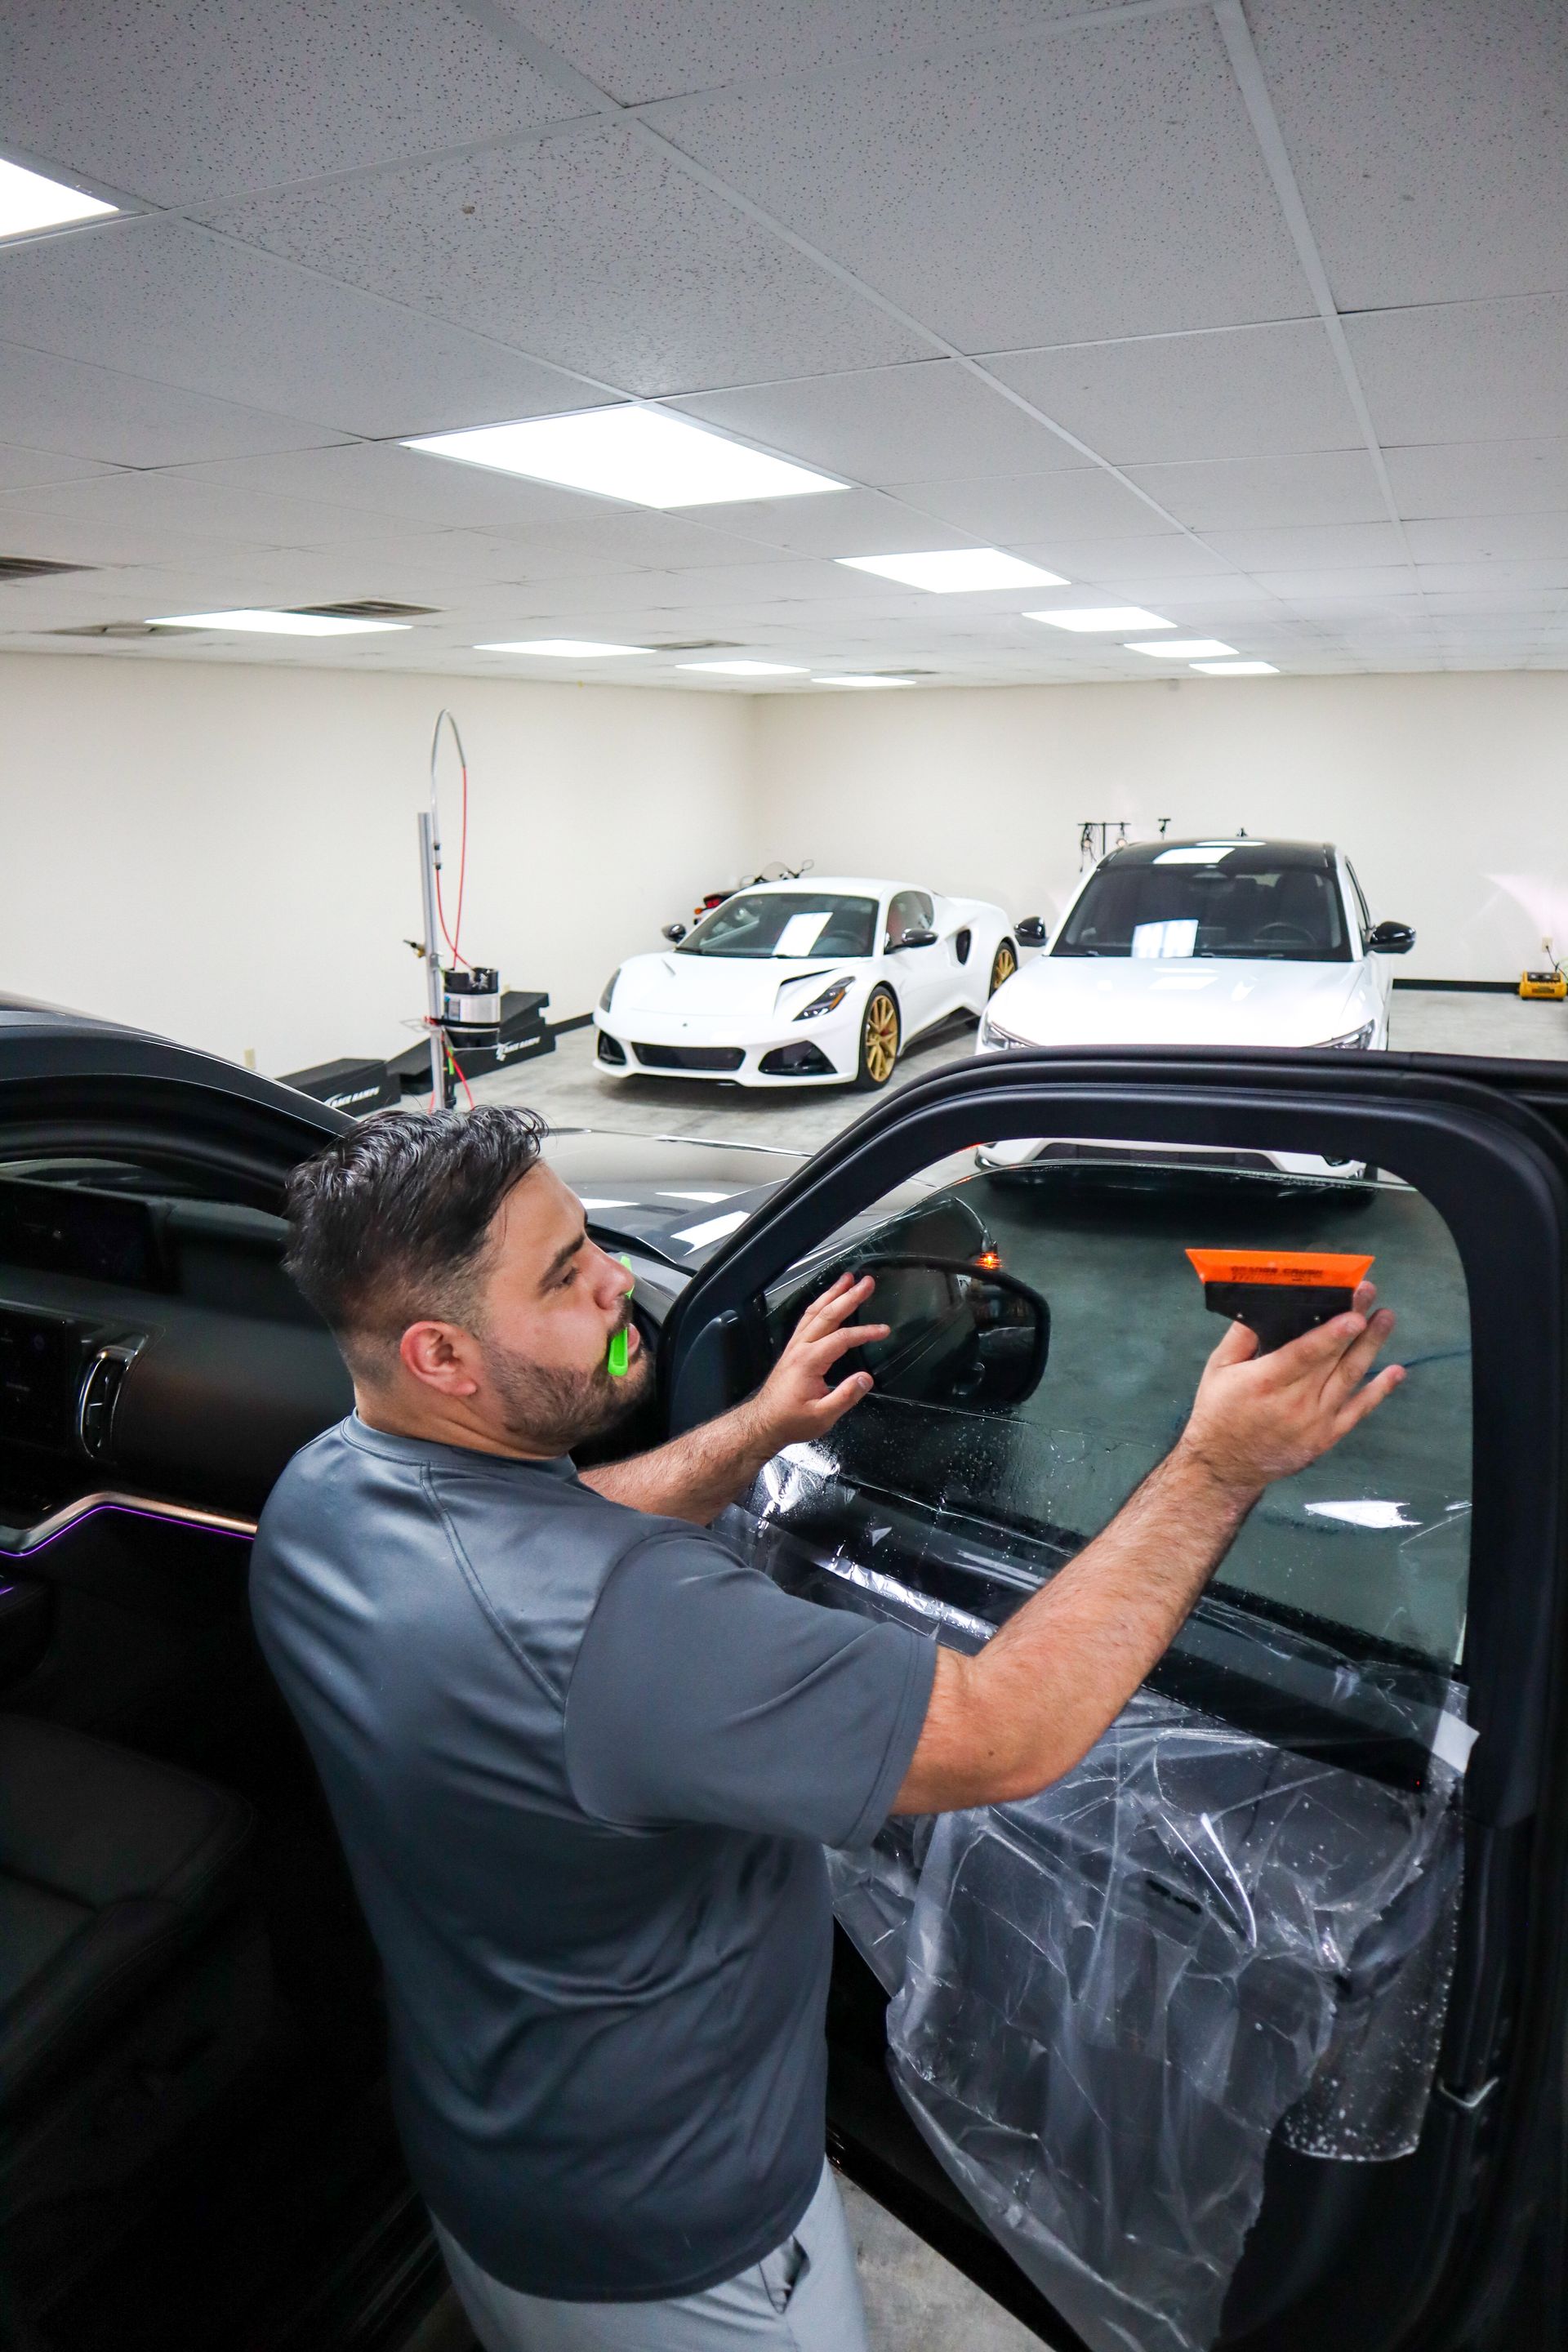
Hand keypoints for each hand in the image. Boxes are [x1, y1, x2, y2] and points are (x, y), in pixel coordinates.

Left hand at [748, 1273, 890, 1449]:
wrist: (764, 1423)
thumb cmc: (792, 1421)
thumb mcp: (823, 1416)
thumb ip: (845, 1397)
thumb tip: (866, 1378)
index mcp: (809, 1361)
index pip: (842, 1338)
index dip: (865, 1333)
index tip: (884, 1330)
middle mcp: (801, 1347)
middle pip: (827, 1314)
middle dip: (848, 1296)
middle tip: (867, 1281)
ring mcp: (795, 1346)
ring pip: (814, 1312)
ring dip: (832, 1293)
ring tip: (847, 1278)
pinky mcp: (793, 1349)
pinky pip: (807, 1319)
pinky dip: (819, 1305)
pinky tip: (827, 1299)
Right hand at [1178, 1280, 1403, 1496]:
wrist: (1225, 1466)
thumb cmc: (1219, 1410)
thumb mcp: (1218, 1369)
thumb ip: (1241, 1336)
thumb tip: (1264, 1304)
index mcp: (1266, 1381)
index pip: (1305, 1354)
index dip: (1332, 1334)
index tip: (1355, 1314)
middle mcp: (1296, 1402)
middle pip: (1333, 1358)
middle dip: (1356, 1324)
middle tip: (1370, 1294)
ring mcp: (1316, 1421)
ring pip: (1350, 1378)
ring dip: (1371, 1346)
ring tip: (1386, 1318)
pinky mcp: (1328, 1436)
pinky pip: (1358, 1411)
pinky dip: (1379, 1391)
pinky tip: (1396, 1371)